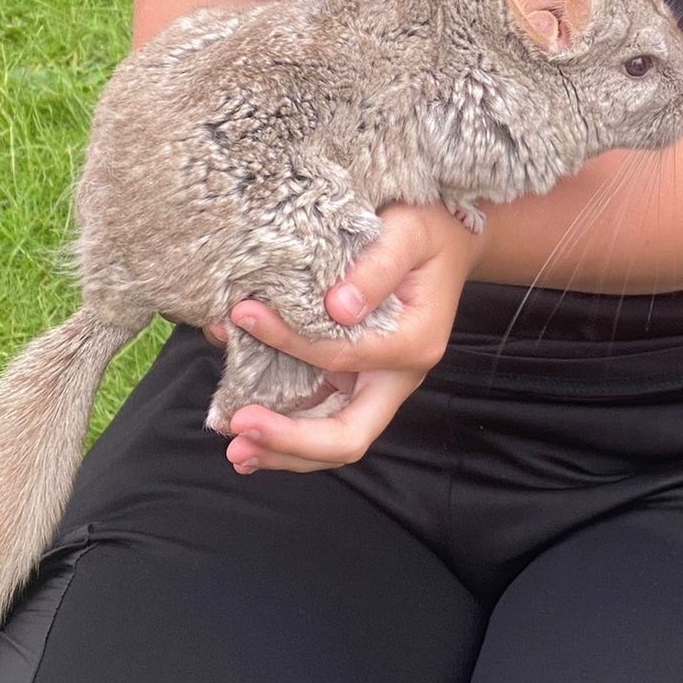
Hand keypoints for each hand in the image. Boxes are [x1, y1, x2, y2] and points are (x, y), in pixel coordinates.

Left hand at [215, 201, 482, 474]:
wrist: (445, 241)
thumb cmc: (427, 232)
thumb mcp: (409, 233)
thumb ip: (378, 267)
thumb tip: (338, 307)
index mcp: (413, 345)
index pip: (342, 358)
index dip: (290, 342)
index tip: (244, 316)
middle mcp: (395, 377)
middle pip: (348, 436)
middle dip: (291, 442)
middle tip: (240, 433)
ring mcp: (375, 384)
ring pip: (331, 437)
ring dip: (283, 450)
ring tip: (237, 451)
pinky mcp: (355, 379)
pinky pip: (320, 414)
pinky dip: (285, 425)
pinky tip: (249, 421)